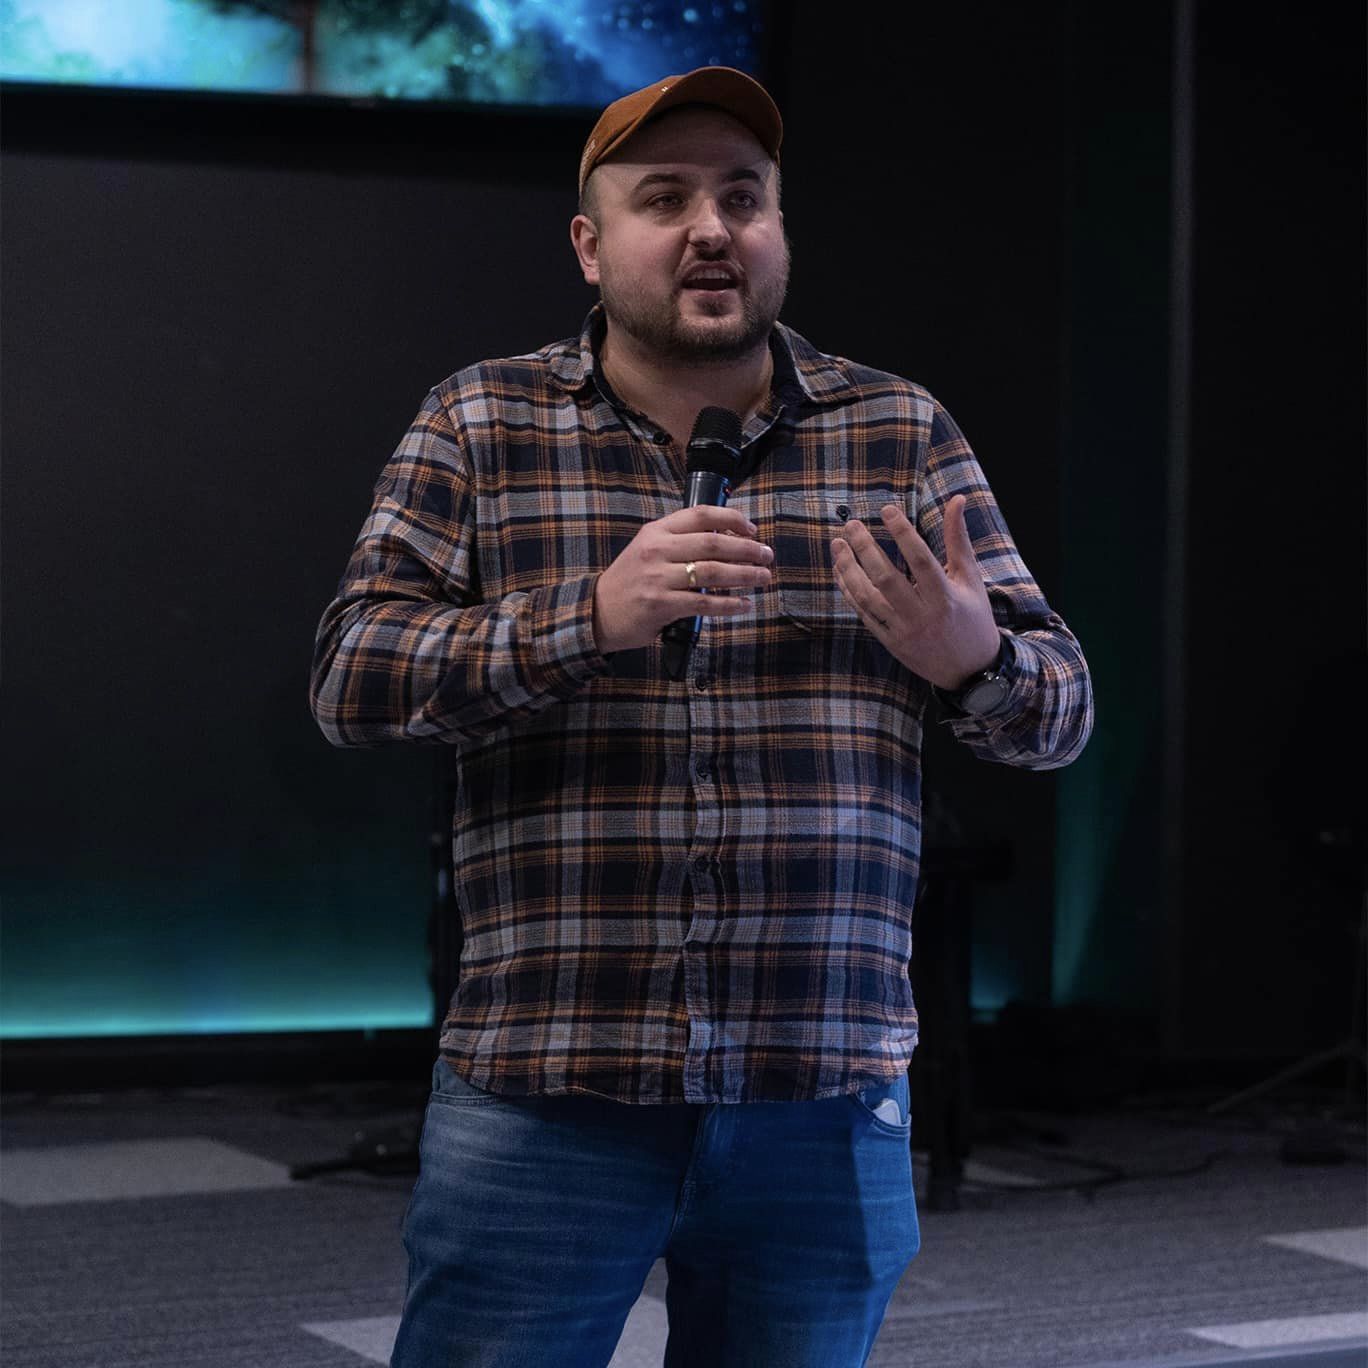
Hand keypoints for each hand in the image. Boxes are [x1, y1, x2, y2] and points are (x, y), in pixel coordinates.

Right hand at [593, 505, 773, 653]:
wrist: (597, 611)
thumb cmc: (630, 581)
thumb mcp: (648, 549)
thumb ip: (680, 541)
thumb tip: (727, 538)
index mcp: (656, 532)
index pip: (700, 514)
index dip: (732, 519)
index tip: (752, 529)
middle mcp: (657, 550)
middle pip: (713, 543)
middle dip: (747, 549)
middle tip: (767, 555)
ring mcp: (658, 578)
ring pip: (712, 572)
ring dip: (744, 575)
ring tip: (763, 577)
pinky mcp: (661, 605)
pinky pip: (704, 602)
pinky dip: (729, 604)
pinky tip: (744, 604)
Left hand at [830, 495, 1000, 688]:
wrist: (970, 670)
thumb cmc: (973, 617)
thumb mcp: (970, 578)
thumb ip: (958, 539)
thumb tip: (957, 499)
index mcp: (945, 597)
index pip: (920, 559)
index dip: (902, 533)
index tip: (886, 510)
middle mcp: (922, 615)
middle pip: (886, 577)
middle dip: (865, 548)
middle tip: (850, 525)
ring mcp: (902, 630)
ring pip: (868, 597)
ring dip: (848, 569)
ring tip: (838, 545)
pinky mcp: (890, 641)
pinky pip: (864, 613)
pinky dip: (849, 591)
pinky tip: (841, 570)